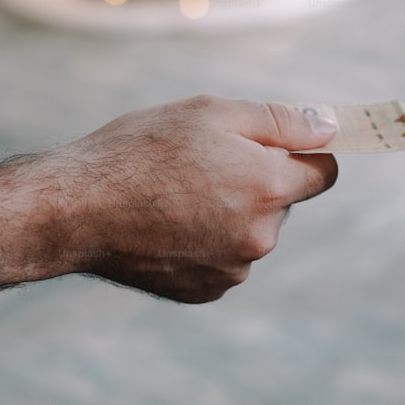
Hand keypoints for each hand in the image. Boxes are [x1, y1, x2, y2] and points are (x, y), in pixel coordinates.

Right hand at [43, 95, 337, 302]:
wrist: (72, 210)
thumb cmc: (139, 150)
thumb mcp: (212, 112)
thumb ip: (282, 120)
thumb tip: (331, 126)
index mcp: (268, 187)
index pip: (324, 173)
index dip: (304, 153)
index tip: (279, 145)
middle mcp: (260, 237)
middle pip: (282, 202)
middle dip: (258, 180)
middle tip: (203, 163)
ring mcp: (233, 269)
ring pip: (251, 232)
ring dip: (230, 212)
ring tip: (175, 194)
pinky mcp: (205, 291)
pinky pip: (224, 259)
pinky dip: (206, 242)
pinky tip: (167, 225)